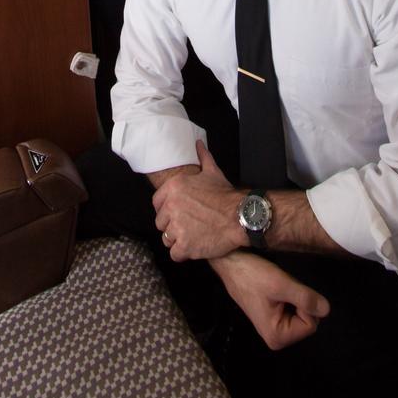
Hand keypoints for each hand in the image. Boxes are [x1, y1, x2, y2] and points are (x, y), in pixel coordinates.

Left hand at [154, 141, 241, 261]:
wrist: (240, 216)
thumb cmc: (226, 195)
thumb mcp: (212, 171)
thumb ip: (202, 156)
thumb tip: (198, 143)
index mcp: (173, 188)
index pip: (157, 203)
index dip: (167, 209)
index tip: (178, 213)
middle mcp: (171, 207)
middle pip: (161, 223)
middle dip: (172, 225)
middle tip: (188, 225)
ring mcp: (177, 228)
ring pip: (167, 239)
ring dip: (177, 240)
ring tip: (192, 236)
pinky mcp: (185, 246)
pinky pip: (175, 254)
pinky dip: (184, 253)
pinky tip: (194, 247)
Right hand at [212, 250, 329, 350]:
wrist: (231, 264)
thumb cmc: (253, 275)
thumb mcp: (281, 284)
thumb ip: (305, 298)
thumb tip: (327, 310)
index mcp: (278, 337)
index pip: (311, 324)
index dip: (304, 304)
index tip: (286, 292)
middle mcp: (276, 339)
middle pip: (308, 321)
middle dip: (300, 302)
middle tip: (280, 289)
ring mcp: (274, 330)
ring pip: (302, 314)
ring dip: (295, 298)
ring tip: (276, 289)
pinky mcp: (273, 320)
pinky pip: (293, 311)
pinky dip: (289, 298)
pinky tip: (275, 290)